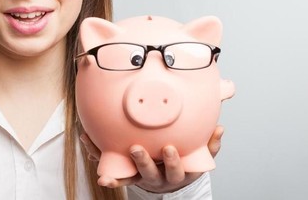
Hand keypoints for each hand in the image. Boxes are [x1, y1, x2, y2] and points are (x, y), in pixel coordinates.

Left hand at [80, 125, 223, 192]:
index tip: (170, 148)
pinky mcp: (124, 170)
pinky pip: (108, 164)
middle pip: (148, 173)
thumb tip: (220, 128)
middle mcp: (155, 177)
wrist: (169, 178)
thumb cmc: (185, 161)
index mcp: (175, 172)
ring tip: (103, 147)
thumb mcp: (200, 156)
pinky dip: (96, 152)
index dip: (172, 162)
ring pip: (125, 172)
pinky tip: (87, 139)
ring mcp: (138, 175)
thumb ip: (210, 144)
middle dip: (143, 161)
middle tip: (136, 148)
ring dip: (114, 163)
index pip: (175, 170)